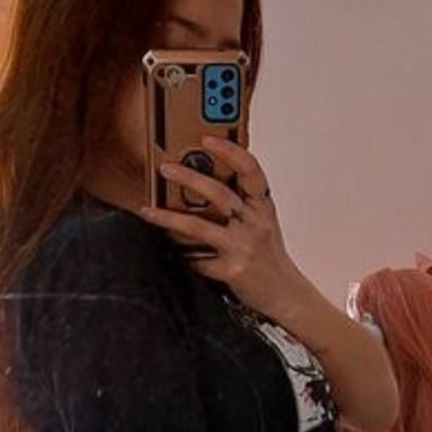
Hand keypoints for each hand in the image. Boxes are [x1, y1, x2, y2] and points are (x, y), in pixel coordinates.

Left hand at [140, 136, 296, 318]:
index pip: (250, 169)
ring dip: (169, 217)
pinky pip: (198, 258)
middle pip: (218, 194)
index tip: (207, 139)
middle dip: (188, 178)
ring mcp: (244, 247)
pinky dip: (183, 254)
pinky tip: (172, 250)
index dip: (230, 150)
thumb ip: (239, 202)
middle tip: (165, 168)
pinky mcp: (232, 270)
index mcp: (263, 205)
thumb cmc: (266, 253)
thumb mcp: (260, 221)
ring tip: (148, 210)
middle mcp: (255, 223)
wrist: (284, 292)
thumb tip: (198, 179)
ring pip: (199, 226)